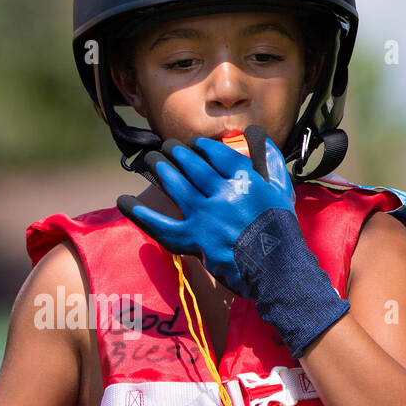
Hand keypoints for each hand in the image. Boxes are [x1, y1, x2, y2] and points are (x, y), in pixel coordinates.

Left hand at [117, 124, 293, 296]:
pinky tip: (124, 201)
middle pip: (192, 165)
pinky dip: (140, 213)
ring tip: (152, 159)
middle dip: (176, 152)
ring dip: (160, 168)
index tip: (194, 143)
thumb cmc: (280, 228)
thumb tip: (258, 135)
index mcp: (245, 181)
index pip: (216, 154)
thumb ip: (269, 161)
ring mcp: (205, 216)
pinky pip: (160, 224)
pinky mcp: (193, 238)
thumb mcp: (281, 191)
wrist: (277, 269)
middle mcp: (223, 195)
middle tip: (167, 147)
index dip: (201, 146)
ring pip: (175, 184)